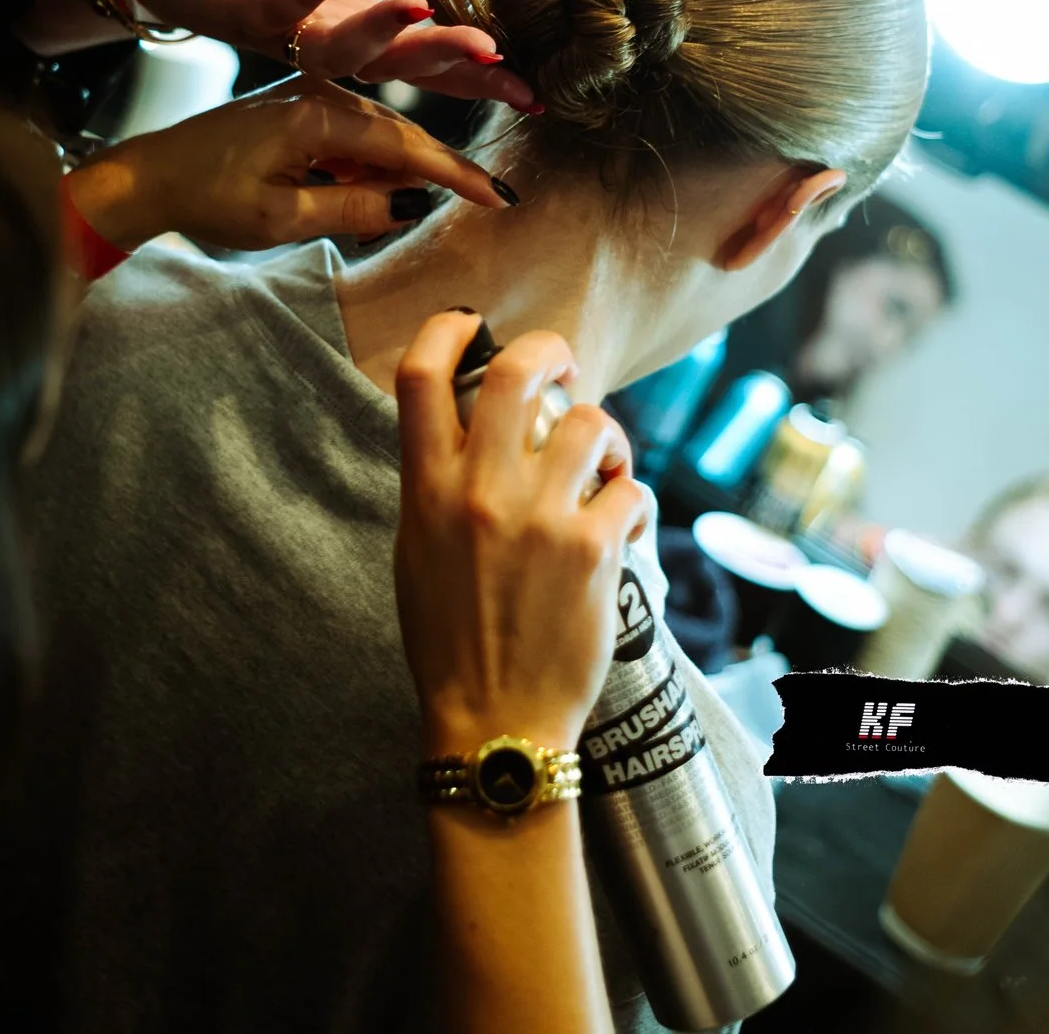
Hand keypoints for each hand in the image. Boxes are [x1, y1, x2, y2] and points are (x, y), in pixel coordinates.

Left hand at [66, 76, 513, 252]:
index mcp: (317, 114)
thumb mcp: (282, 217)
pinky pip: (352, 136)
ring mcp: (309, 96)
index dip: (454, 174)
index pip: (405, 146)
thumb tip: (411, 205)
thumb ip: (352, 207)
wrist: (151, 174)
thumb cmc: (206, 196)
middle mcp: (319, 93)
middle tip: (489, 197)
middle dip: (441, 169)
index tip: (496, 195)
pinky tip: (374, 196)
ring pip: (378, 136)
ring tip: (422, 209)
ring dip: (400, 173)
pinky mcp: (299, 107)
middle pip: (399, 135)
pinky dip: (370, 166)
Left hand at [137, 0, 534, 108]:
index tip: (531, 87)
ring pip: (339, 48)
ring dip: (380, 30)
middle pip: (394, 65)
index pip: (429, 59)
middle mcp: (328, 45)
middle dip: (444, 60)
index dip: (479, 73)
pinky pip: (274, 6)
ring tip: (418, 10)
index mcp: (361, 31)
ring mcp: (286, 32)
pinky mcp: (242, 8)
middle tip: (491, 53)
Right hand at [394, 313, 650, 754]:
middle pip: (519, 370)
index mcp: (426, 489)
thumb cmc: (451, 641)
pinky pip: (631, 489)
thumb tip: (471, 425)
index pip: (420, 374)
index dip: (447, 329)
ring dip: (607, 438)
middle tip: (564, 369)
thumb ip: (438, 483)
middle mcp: (480, 492)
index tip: (471, 325)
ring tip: (605, 468)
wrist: (494, 723)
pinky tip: (619, 527)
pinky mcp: (593, 549)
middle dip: (551, 352)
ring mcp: (540, 517)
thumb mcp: (416, 551)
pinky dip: (632, 501)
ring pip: (592, 422)